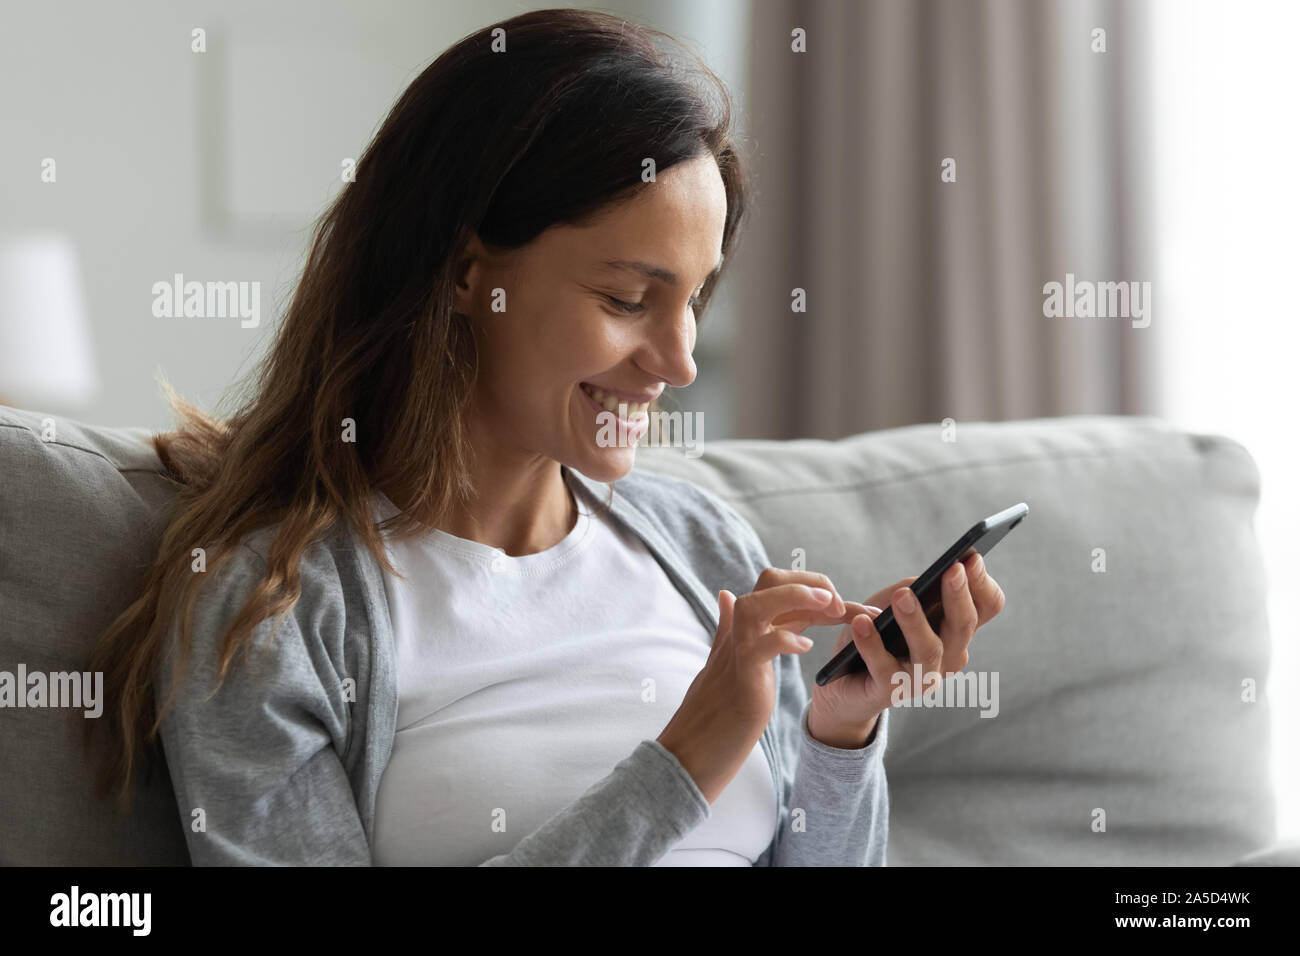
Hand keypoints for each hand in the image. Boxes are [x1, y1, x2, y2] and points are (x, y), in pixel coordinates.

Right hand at [658, 568, 849, 802]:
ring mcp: (736, 651)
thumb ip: (730, 627)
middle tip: (837, 603)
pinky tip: (806, 647)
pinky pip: (760, 645)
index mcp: (745, 627)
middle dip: (809, 582)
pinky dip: (785, 639)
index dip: (812, 587)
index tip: (840, 605)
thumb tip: (723, 595)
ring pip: (758, 603)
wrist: (696, 747)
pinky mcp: (740, 674)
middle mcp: (739, 632)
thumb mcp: (730, 662)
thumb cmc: (718, 709)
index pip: (778, 586)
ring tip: (829, 606)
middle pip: (770, 580)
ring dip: (796, 596)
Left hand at [808, 551, 1006, 745]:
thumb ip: (911, 590)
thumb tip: (922, 584)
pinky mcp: (891, 692)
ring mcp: (923, 677)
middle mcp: (949, 655)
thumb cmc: (875, 634)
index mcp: (955, 629)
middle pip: (964, 625)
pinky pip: (885, 668)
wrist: (845, 682)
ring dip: (916, 621)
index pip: (986, 606)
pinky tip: (861, 623)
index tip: (971, 558)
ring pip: (929, 650)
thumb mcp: (891, 602)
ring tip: (903, 596)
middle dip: (958, 596)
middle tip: (952, 569)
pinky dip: (871, 644)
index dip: (982, 583)